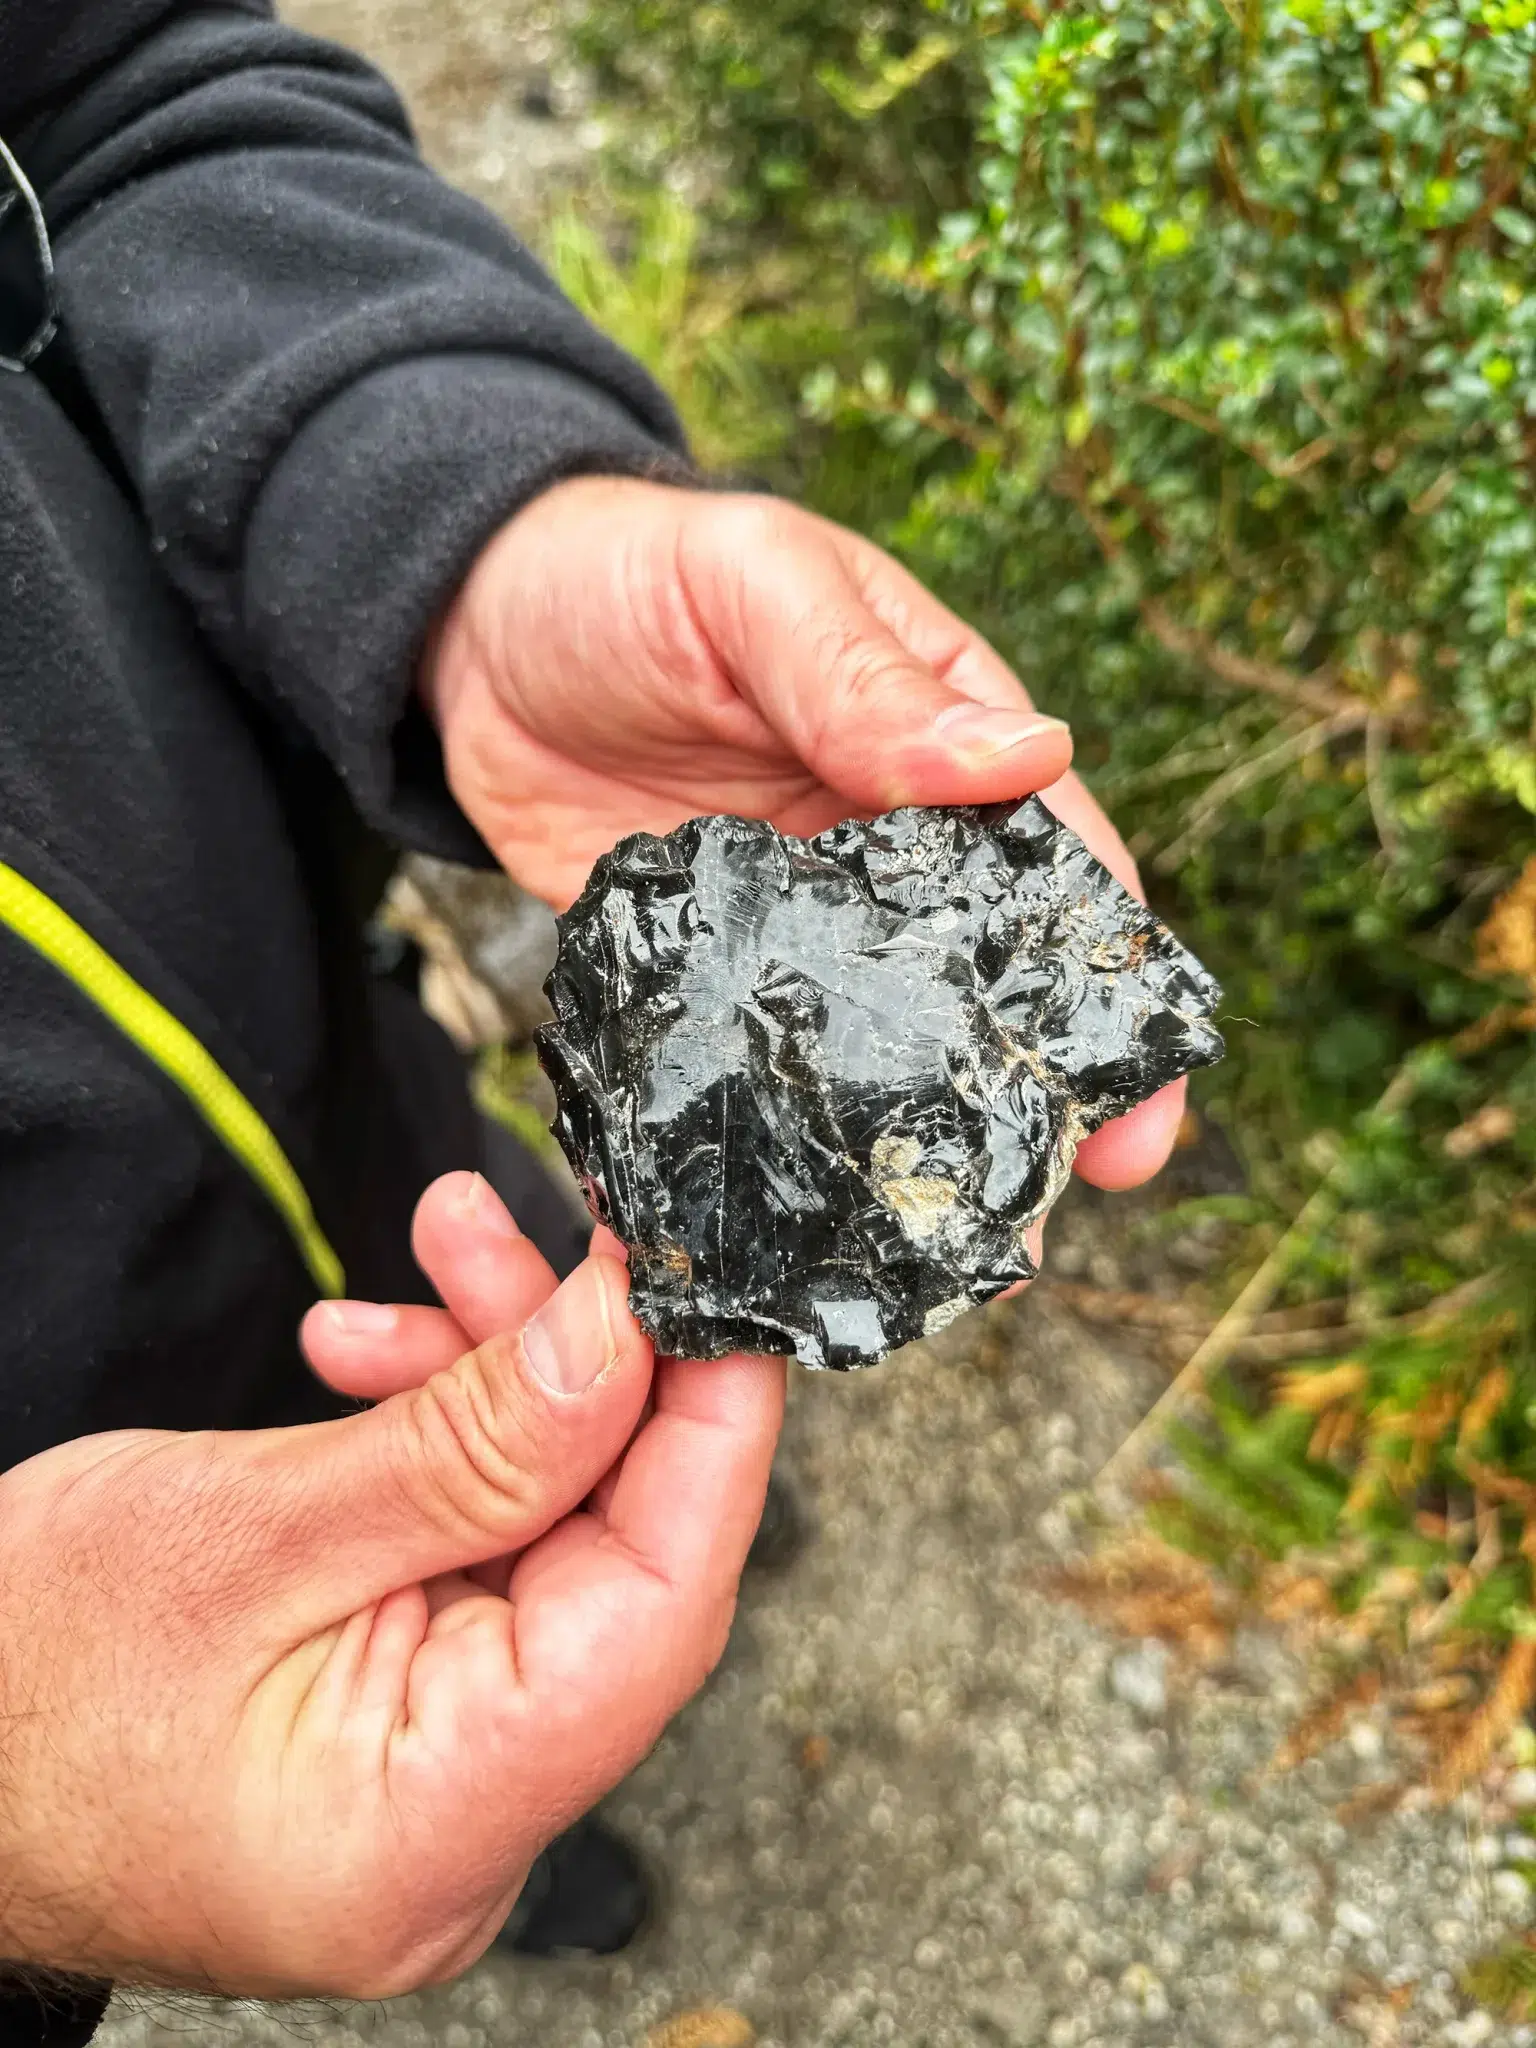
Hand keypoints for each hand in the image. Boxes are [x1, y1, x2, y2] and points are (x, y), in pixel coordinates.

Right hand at [0, 1174, 781, 1997]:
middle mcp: (467, 1824)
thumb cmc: (15, 1686)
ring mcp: (444, 1769)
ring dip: (503, 1376)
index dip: (710, 1426)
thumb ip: (463, 1443)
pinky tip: (371, 1355)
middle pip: (617, 1554)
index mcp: (431, 1827)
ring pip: (553, 1527)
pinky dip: (448, 1437)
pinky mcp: (413, 1706)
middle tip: (526, 1230)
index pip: (663, 1612)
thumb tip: (626, 1335)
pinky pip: (482, 1549)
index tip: (706, 1279)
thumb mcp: (237, 1531)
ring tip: (434, 1248)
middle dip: (580, 1365)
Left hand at [423, 478, 1179, 1190]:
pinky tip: (787, 1207)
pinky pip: (753, 1062)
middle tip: (1049, 1210)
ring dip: (909, 1137)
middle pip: (985, 987)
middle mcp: (885, 852)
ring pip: (880, 1047)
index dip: (1109, 980)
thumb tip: (1029, 753)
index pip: (1059, 866)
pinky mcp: (702, 975)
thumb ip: (869, 681)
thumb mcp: (759, 591)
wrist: (467, 627)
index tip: (1142, 1094)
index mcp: (940, 744)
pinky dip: (778, 1131)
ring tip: (934, 1246)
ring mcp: (795, 926)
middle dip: (1027, 1098)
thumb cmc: (631, 572)